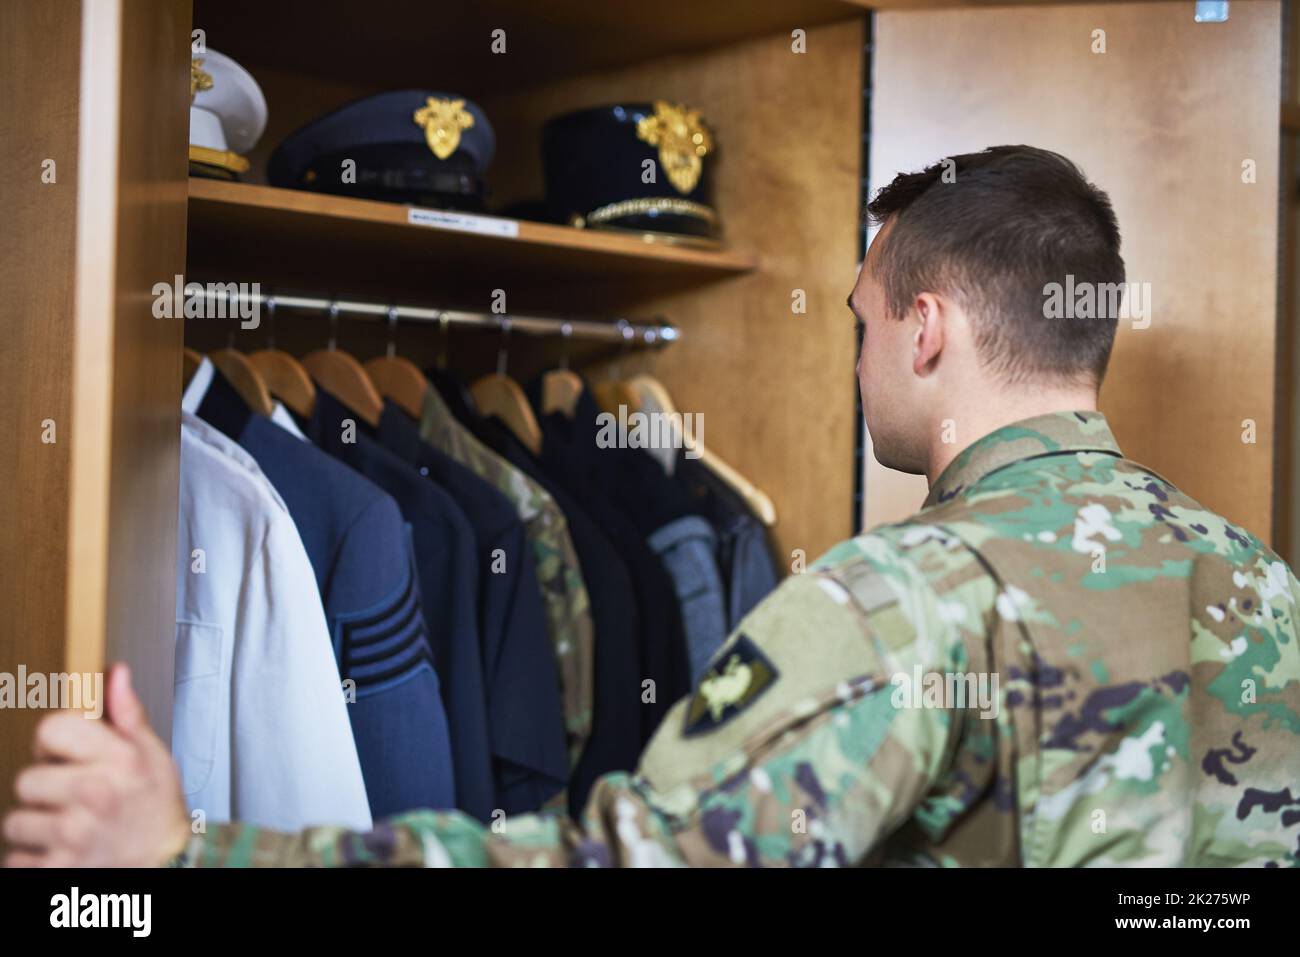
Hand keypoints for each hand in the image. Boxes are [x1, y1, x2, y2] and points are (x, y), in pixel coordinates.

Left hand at [3, 663, 189, 866]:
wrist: (167, 864)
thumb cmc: (157, 809)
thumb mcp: (154, 755)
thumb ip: (128, 715)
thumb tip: (115, 674)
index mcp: (118, 760)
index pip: (51, 730)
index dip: (53, 740)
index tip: (64, 752)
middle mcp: (93, 795)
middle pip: (25, 780)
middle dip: (43, 789)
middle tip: (70, 796)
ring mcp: (73, 835)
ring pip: (16, 822)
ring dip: (36, 826)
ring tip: (67, 825)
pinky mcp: (58, 868)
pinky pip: (17, 859)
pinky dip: (34, 857)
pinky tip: (62, 849)